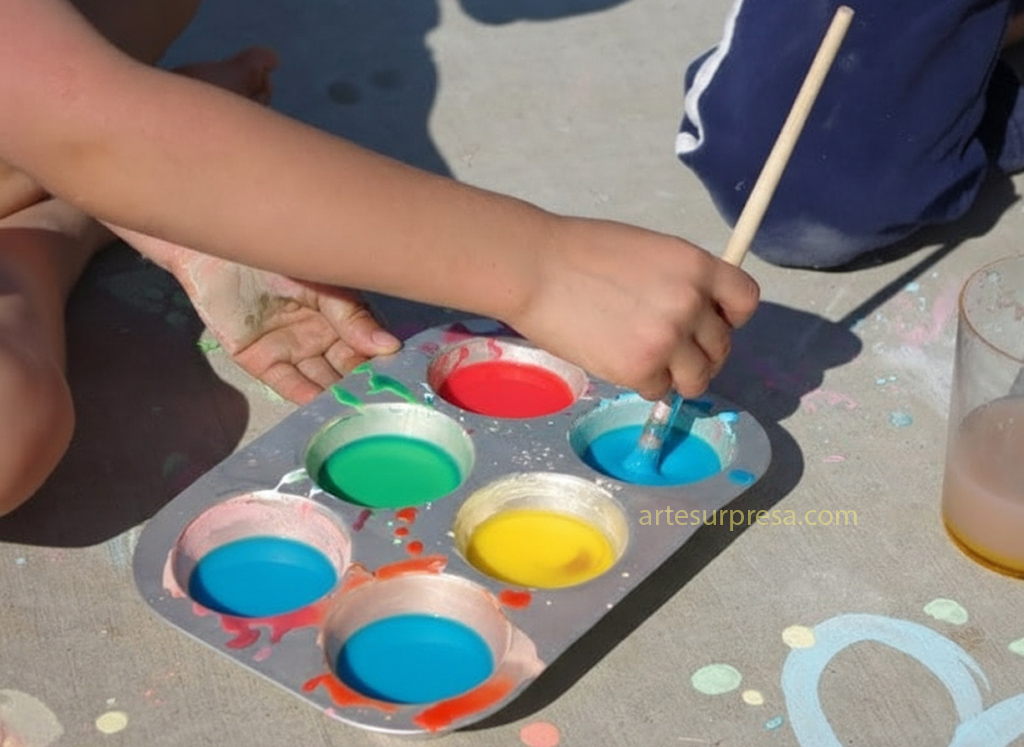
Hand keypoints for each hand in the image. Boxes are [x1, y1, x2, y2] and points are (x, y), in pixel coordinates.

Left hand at [109, 226, 400, 403]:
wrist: (218, 243)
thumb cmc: (277, 250)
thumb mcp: (323, 282)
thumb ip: (352, 317)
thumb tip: (389, 347)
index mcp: (340, 313)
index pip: (367, 345)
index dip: (381, 363)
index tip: (400, 382)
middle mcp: (320, 334)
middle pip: (346, 367)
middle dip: (362, 386)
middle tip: (382, 406)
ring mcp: (290, 348)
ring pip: (320, 378)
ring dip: (337, 396)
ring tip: (357, 414)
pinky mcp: (260, 359)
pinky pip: (287, 383)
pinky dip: (306, 397)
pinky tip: (323, 409)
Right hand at [509, 216, 758, 399]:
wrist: (535, 268)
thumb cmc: (580, 252)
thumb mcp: (648, 250)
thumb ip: (680, 279)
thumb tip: (696, 311)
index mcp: (697, 266)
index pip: (746, 300)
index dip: (730, 317)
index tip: (711, 323)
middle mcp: (692, 303)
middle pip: (722, 347)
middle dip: (698, 352)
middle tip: (666, 349)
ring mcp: (668, 339)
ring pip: (698, 379)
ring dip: (676, 377)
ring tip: (648, 363)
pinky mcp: (640, 369)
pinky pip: (658, 390)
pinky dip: (641, 383)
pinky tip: (617, 361)